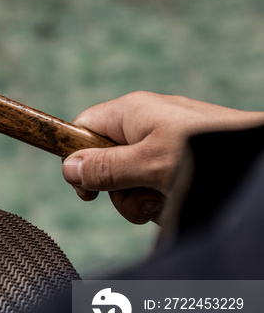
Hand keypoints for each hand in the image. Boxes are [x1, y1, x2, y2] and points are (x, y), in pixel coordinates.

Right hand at [62, 92, 263, 223]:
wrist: (256, 164)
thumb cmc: (206, 153)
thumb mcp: (148, 165)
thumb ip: (105, 168)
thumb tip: (68, 169)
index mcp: (130, 112)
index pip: (83, 127)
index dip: (77, 158)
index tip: (86, 190)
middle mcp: (144, 124)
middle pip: (105, 162)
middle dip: (120, 189)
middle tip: (141, 196)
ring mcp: (164, 143)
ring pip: (130, 180)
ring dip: (142, 199)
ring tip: (168, 199)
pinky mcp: (180, 161)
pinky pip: (154, 183)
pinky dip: (162, 198)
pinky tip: (178, 200)